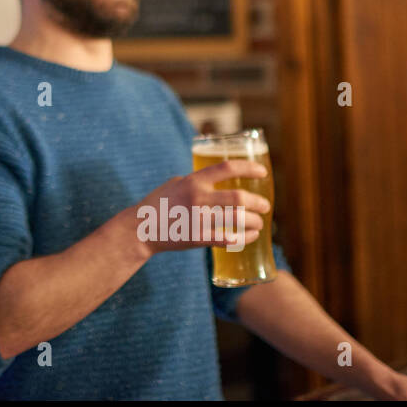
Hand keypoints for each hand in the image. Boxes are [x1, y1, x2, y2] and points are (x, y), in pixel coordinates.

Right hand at [133, 160, 269, 255]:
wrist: (140, 228)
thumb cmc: (157, 204)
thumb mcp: (174, 184)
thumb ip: (195, 181)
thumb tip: (214, 180)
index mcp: (193, 180)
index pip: (227, 168)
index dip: (249, 168)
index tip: (262, 173)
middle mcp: (198, 197)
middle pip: (238, 198)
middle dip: (258, 202)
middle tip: (265, 206)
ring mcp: (198, 218)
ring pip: (237, 219)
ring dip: (255, 222)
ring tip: (260, 223)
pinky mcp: (198, 238)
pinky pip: (229, 238)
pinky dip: (244, 238)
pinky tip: (250, 237)